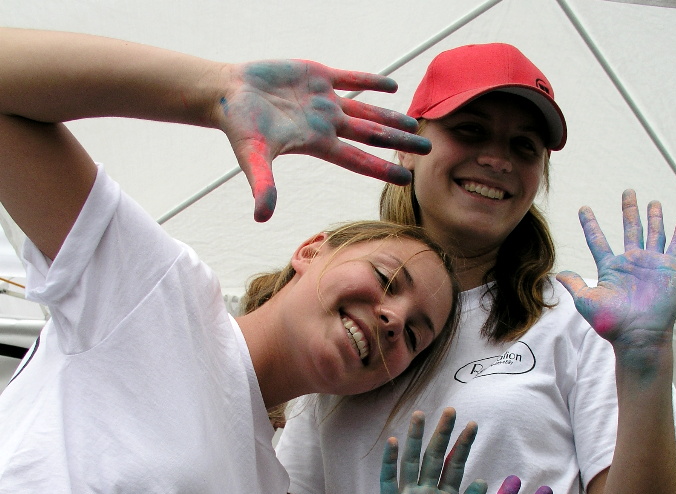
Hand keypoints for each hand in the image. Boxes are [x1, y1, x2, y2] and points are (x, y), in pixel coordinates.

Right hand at [217, 60, 430, 220]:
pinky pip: (351, 79)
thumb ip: (262, 184)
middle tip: (428, 149)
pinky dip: (370, 81)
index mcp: (318, 143)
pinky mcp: (317, 76)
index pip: (359, 160)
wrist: (228, 93)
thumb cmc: (240, 127)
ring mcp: (324, 101)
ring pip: (366, 111)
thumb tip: (262, 217)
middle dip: (400, 143)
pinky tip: (391, 85)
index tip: (407, 178)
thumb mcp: (253, 158)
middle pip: (372, 136)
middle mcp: (327, 124)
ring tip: (415, 124)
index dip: (383, 169)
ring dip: (391, 118)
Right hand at [375, 408, 485, 493]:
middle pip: (435, 456)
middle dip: (442, 434)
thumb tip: (482, 481)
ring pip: (412, 462)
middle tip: (450, 411)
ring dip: (416, 439)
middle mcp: (427, 491)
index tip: (473, 425)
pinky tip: (393, 443)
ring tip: (420, 416)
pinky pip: (388, 480)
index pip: (456, 466)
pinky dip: (390, 461)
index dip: (463, 446)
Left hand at [556, 190, 675, 368]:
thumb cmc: (611, 322)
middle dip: (629, 210)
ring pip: (653, 233)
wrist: (637, 334)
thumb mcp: (586, 301)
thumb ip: (575, 285)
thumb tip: (560, 274)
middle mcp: (630, 263)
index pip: (598, 240)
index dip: (590, 224)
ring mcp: (650, 264)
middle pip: (629, 229)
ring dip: (653, 217)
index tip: (584, 208)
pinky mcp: (668, 268)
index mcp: (610, 268)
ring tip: (652, 202)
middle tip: (628, 192)